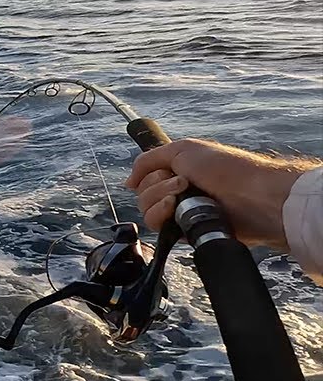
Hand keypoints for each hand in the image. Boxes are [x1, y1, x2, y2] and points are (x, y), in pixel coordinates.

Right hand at [125, 139, 314, 249]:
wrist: (252, 196)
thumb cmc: (225, 168)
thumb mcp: (182, 149)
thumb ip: (148, 160)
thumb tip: (128, 181)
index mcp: (177, 171)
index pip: (144, 177)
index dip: (149, 174)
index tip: (168, 170)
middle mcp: (176, 192)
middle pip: (142, 194)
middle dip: (157, 186)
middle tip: (183, 182)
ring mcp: (179, 212)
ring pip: (146, 211)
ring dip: (159, 200)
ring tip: (182, 196)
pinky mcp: (183, 231)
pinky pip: (157, 228)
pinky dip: (162, 217)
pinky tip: (176, 211)